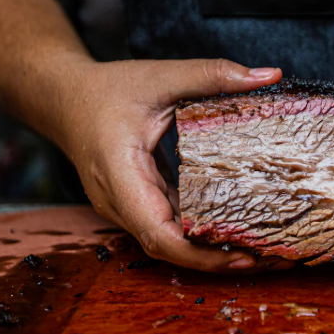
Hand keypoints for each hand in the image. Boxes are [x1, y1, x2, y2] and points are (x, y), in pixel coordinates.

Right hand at [56, 58, 292, 272]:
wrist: (63, 98)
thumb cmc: (106, 89)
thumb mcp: (161, 76)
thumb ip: (213, 73)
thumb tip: (271, 74)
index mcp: (121, 174)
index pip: (158, 233)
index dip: (199, 254)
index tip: (240, 256)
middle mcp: (119, 201)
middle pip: (169, 247)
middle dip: (216, 260)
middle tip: (269, 259)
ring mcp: (126, 207)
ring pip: (170, 242)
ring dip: (211, 250)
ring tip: (263, 251)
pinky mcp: (137, 203)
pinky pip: (169, 226)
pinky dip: (201, 232)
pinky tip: (236, 228)